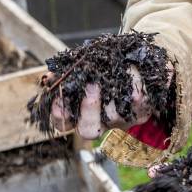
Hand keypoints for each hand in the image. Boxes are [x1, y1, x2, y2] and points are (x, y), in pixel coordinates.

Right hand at [44, 65, 160, 139]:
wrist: (134, 62)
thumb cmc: (102, 66)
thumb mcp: (83, 67)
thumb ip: (68, 72)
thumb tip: (50, 78)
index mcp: (80, 112)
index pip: (63, 123)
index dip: (60, 115)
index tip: (60, 101)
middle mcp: (100, 121)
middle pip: (88, 130)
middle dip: (88, 108)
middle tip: (91, 86)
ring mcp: (121, 119)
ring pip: (115, 115)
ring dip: (112, 89)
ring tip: (114, 68)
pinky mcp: (141, 112)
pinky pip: (138, 100)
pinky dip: (135, 79)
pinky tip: (132, 65)